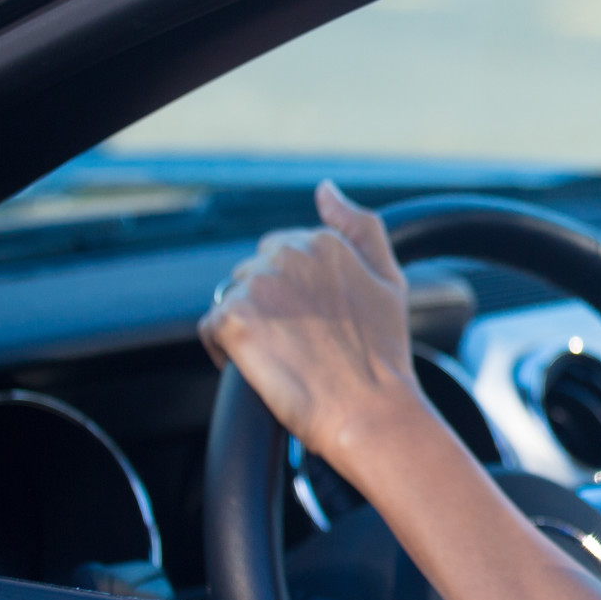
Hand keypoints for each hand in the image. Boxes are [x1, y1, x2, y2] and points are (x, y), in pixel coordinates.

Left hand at [198, 181, 427, 473]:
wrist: (370, 410)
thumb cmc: (383, 354)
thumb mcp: (389, 278)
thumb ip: (359, 225)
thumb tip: (325, 189)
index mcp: (323, 241)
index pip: (282, 254)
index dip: (297, 294)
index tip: (317, 323)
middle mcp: (288, 255)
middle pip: (253, 273)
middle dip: (270, 306)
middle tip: (302, 344)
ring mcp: (259, 286)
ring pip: (233, 298)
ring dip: (249, 325)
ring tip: (282, 357)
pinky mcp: (235, 320)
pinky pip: (211, 328)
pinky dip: (226, 351)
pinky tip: (258, 368)